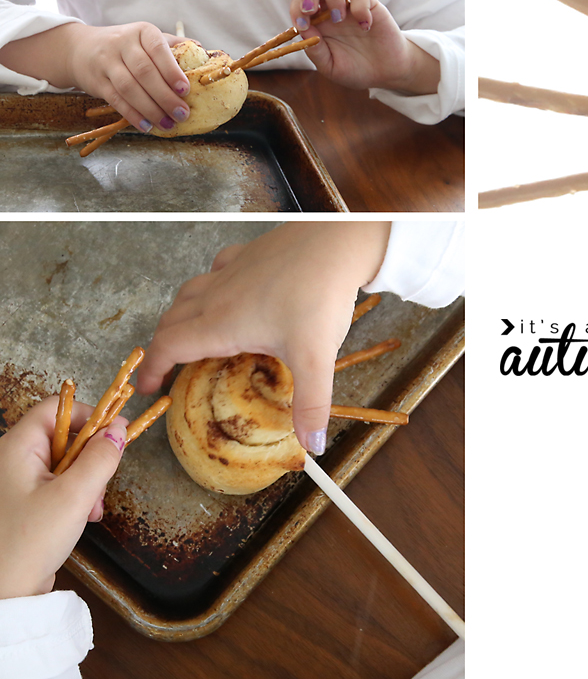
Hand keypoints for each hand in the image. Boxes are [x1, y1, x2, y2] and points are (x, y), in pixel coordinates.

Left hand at [0, 396, 125, 599]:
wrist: (3, 595)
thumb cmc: (28, 544)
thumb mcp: (74, 496)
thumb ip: (101, 458)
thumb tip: (119, 429)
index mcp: (16, 448)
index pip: (57, 407)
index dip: (88, 415)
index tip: (112, 436)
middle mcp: (13, 459)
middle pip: (66, 435)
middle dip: (92, 457)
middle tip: (101, 484)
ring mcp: (16, 482)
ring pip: (66, 461)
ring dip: (87, 480)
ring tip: (91, 509)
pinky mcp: (23, 503)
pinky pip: (58, 483)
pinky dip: (76, 495)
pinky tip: (82, 516)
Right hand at [64, 22, 191, 131]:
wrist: (81, 48)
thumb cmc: (127, 46)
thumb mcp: (148, 39)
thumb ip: (175, 45)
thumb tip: (205, 53)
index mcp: (142, 32)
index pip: (158, 49)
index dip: (171, 70)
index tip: (185, 89)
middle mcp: (122, 43)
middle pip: (144, 72)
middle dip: (165, 96)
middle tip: (182, 114)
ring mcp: (106, 62)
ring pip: (129, 87)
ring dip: (150, 109)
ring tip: (168, 124)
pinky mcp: (96, 81)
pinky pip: (116, 100)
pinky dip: (132, 114)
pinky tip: (147, 126)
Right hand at [138, 222, 391, 454]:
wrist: (338, 242)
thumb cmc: (321, 296)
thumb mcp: (316, 358)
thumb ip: (311, 405)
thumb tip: (311, 446)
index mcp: (221, 323)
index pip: (168, 347)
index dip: (152, 369)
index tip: (148, 388)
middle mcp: (217, 294)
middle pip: (171, 320)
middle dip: (162, 346)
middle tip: (166, 368)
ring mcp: (232, 269)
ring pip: (189, 292)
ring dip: (181, 316)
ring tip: (190, 334)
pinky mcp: (249, 252)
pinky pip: (216, 269)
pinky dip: (209, 286)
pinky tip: (226, 292)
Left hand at [290, 0, 439, 94]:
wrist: (386, 72)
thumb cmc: (356, 69)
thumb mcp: (330, 67)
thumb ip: (316, 50)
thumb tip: (302, 29)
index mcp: (318, 22)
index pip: (300, 2)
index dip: (297, 8)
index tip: (302, 24)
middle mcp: (332, 8)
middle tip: (311, 9)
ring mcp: (351, 5)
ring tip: (339, 19)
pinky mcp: (371, 5)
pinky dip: (360, 8)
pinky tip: (365, 27)